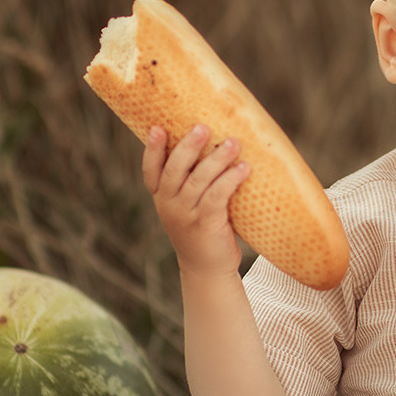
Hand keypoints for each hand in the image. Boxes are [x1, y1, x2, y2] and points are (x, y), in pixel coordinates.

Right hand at [143, 125, 249, 279]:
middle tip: (202, 127)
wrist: (207, 268)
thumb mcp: (188, 205)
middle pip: (174, 169)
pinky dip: (230, 179)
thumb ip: (192, 180)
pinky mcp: (205, 224)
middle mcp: (168, 204)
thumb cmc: (202, 227)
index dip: (152, 149)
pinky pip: (217, 196)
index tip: (157, 128)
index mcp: (161, 197)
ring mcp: (185, 215)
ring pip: (198, 180)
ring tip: (233, 143)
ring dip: (217, 159)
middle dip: (188, 146)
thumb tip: (215, 141)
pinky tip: (244, 168)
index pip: (151, 170)